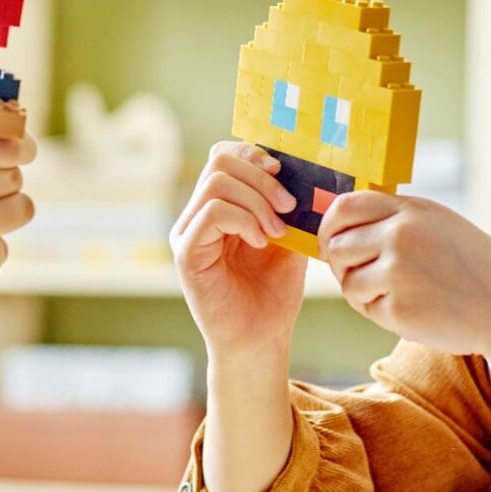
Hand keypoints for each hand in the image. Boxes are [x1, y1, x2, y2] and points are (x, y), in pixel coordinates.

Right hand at [170, 141, 306, 356]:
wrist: (262, 338)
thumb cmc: (273, 292)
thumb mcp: (290, 238)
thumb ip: (288, 204)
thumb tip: (304, 168)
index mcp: (219, 206)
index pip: (223, 155)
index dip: (253, 153)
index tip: (285, 172)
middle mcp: (197, 215)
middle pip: (219, 160)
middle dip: (261, 176)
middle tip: (288, 206)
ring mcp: (187, 232)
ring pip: (217, 183)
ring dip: (257, 201)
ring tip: (277, 230)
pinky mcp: (186, 253)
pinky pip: (211, 212)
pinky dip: (243, 219)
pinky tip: (260, 241)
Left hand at [320, 192, 490, 356]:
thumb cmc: (471, 267)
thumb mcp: (437, 225)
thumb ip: (394, 220)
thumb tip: (339, 230)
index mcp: (411, 210)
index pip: (345, 207)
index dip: (329, 227)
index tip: (332, 244)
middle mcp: (401, 235)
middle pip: (338, 246)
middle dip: (341, 265)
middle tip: (363, 277)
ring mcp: (399, 271)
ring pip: (348, 281)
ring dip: (362, 293)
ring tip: (397, 295)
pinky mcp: (399, 307)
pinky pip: (367, 309)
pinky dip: (381, 313)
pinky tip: (413, 311)